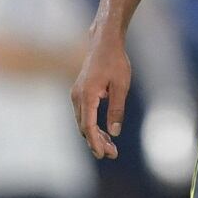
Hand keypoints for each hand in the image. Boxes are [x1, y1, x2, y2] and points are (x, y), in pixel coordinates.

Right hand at [71, 28, 130, 158]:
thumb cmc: (115, 61)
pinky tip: (104, 133)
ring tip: (111, 147)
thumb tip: (114, 132)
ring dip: (95, 136)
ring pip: (83, 122)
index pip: (88, 126)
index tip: (104, 155)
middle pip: (84, 127)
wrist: (104, 43)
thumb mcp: (121, 86)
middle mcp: (77, 96)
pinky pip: (83, 115)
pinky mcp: (80, 93)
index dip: (96, 142)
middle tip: (113, 154)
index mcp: (87, 95)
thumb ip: (117, 110)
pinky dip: (92, 126)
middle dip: (97, 142)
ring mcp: (76, 94)